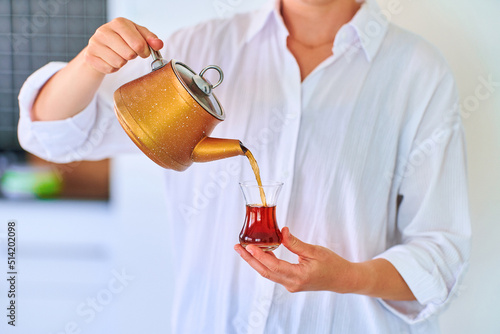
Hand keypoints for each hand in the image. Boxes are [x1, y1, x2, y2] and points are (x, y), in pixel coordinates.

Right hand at [85, 17, 163, 73]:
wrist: (102, 45)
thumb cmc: (124, 39)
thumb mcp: (139, 34)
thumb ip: (151, 39)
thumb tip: (158, 44)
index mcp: (119, 23)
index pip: (138, 44)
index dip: (144, 51)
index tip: (143, 51)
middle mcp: (104, 31)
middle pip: (129, 54)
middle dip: (132, 56)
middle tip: (129, 53)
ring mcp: (95, 43)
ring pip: (119, 63)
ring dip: (123, 63)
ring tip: (119, 55)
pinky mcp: (90, 56)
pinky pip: (109, 69)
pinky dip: (113, 68)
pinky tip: (111, 60)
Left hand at [234, 227, 357, 292]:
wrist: (343, 279)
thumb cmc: (332, 265)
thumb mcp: (315, 251)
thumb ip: (295, 243)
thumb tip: (281, 232)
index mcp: (299, 276)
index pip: (273, 266)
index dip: (260, 256)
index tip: (248, 246)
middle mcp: (292, 284)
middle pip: (265, 271)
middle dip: (250, 259)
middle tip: (238, 247)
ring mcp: (290, 285)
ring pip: (268, 273)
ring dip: (256, 261)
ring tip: (244, 249)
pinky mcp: (291, 282)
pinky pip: (274, 273)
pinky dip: (266, 263)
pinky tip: (261, 253)